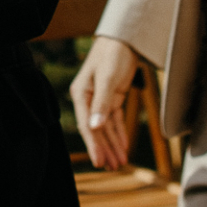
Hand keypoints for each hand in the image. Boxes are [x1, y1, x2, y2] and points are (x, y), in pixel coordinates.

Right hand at [71, 35, 145, 170]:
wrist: (125, 38)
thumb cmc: (113, 53)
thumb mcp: (108, 78)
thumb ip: (102, 103)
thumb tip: (95, 127)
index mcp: (82, 94)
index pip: (87, 125)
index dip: (93, 145)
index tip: (98, 161)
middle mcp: (89, 99)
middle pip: (96, 130)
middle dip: (105, 149)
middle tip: (112, 167)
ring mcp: (101, 99)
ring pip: (106, 127)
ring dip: (113, 144)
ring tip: (120, 162)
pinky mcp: (113, 97)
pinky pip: (115, 120)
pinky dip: (119, 133)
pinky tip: (123, 146)